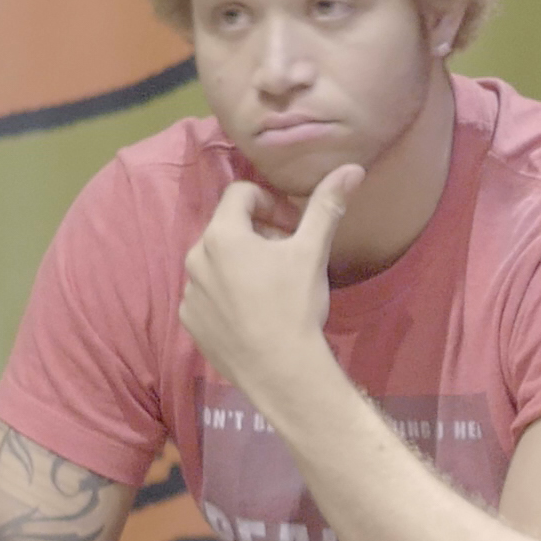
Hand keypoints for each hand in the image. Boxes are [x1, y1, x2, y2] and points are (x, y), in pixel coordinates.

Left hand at [179, 168, 359, 399]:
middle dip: (259, 234)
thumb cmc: (295, 305)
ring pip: (216, 263)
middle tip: (288, 258)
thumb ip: (326, 206)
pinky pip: (207, 295)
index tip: (293, 228)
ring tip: (273, 289)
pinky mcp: (190, 321)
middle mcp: (195, 258)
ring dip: (242, 265)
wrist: (281, 371)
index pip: (241, 194)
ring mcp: (189, 292)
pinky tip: (254, 315)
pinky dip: (228, 296)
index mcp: (222, 235)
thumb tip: (351, 169)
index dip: (271, 204)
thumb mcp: (312, 251)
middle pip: (228, 228)